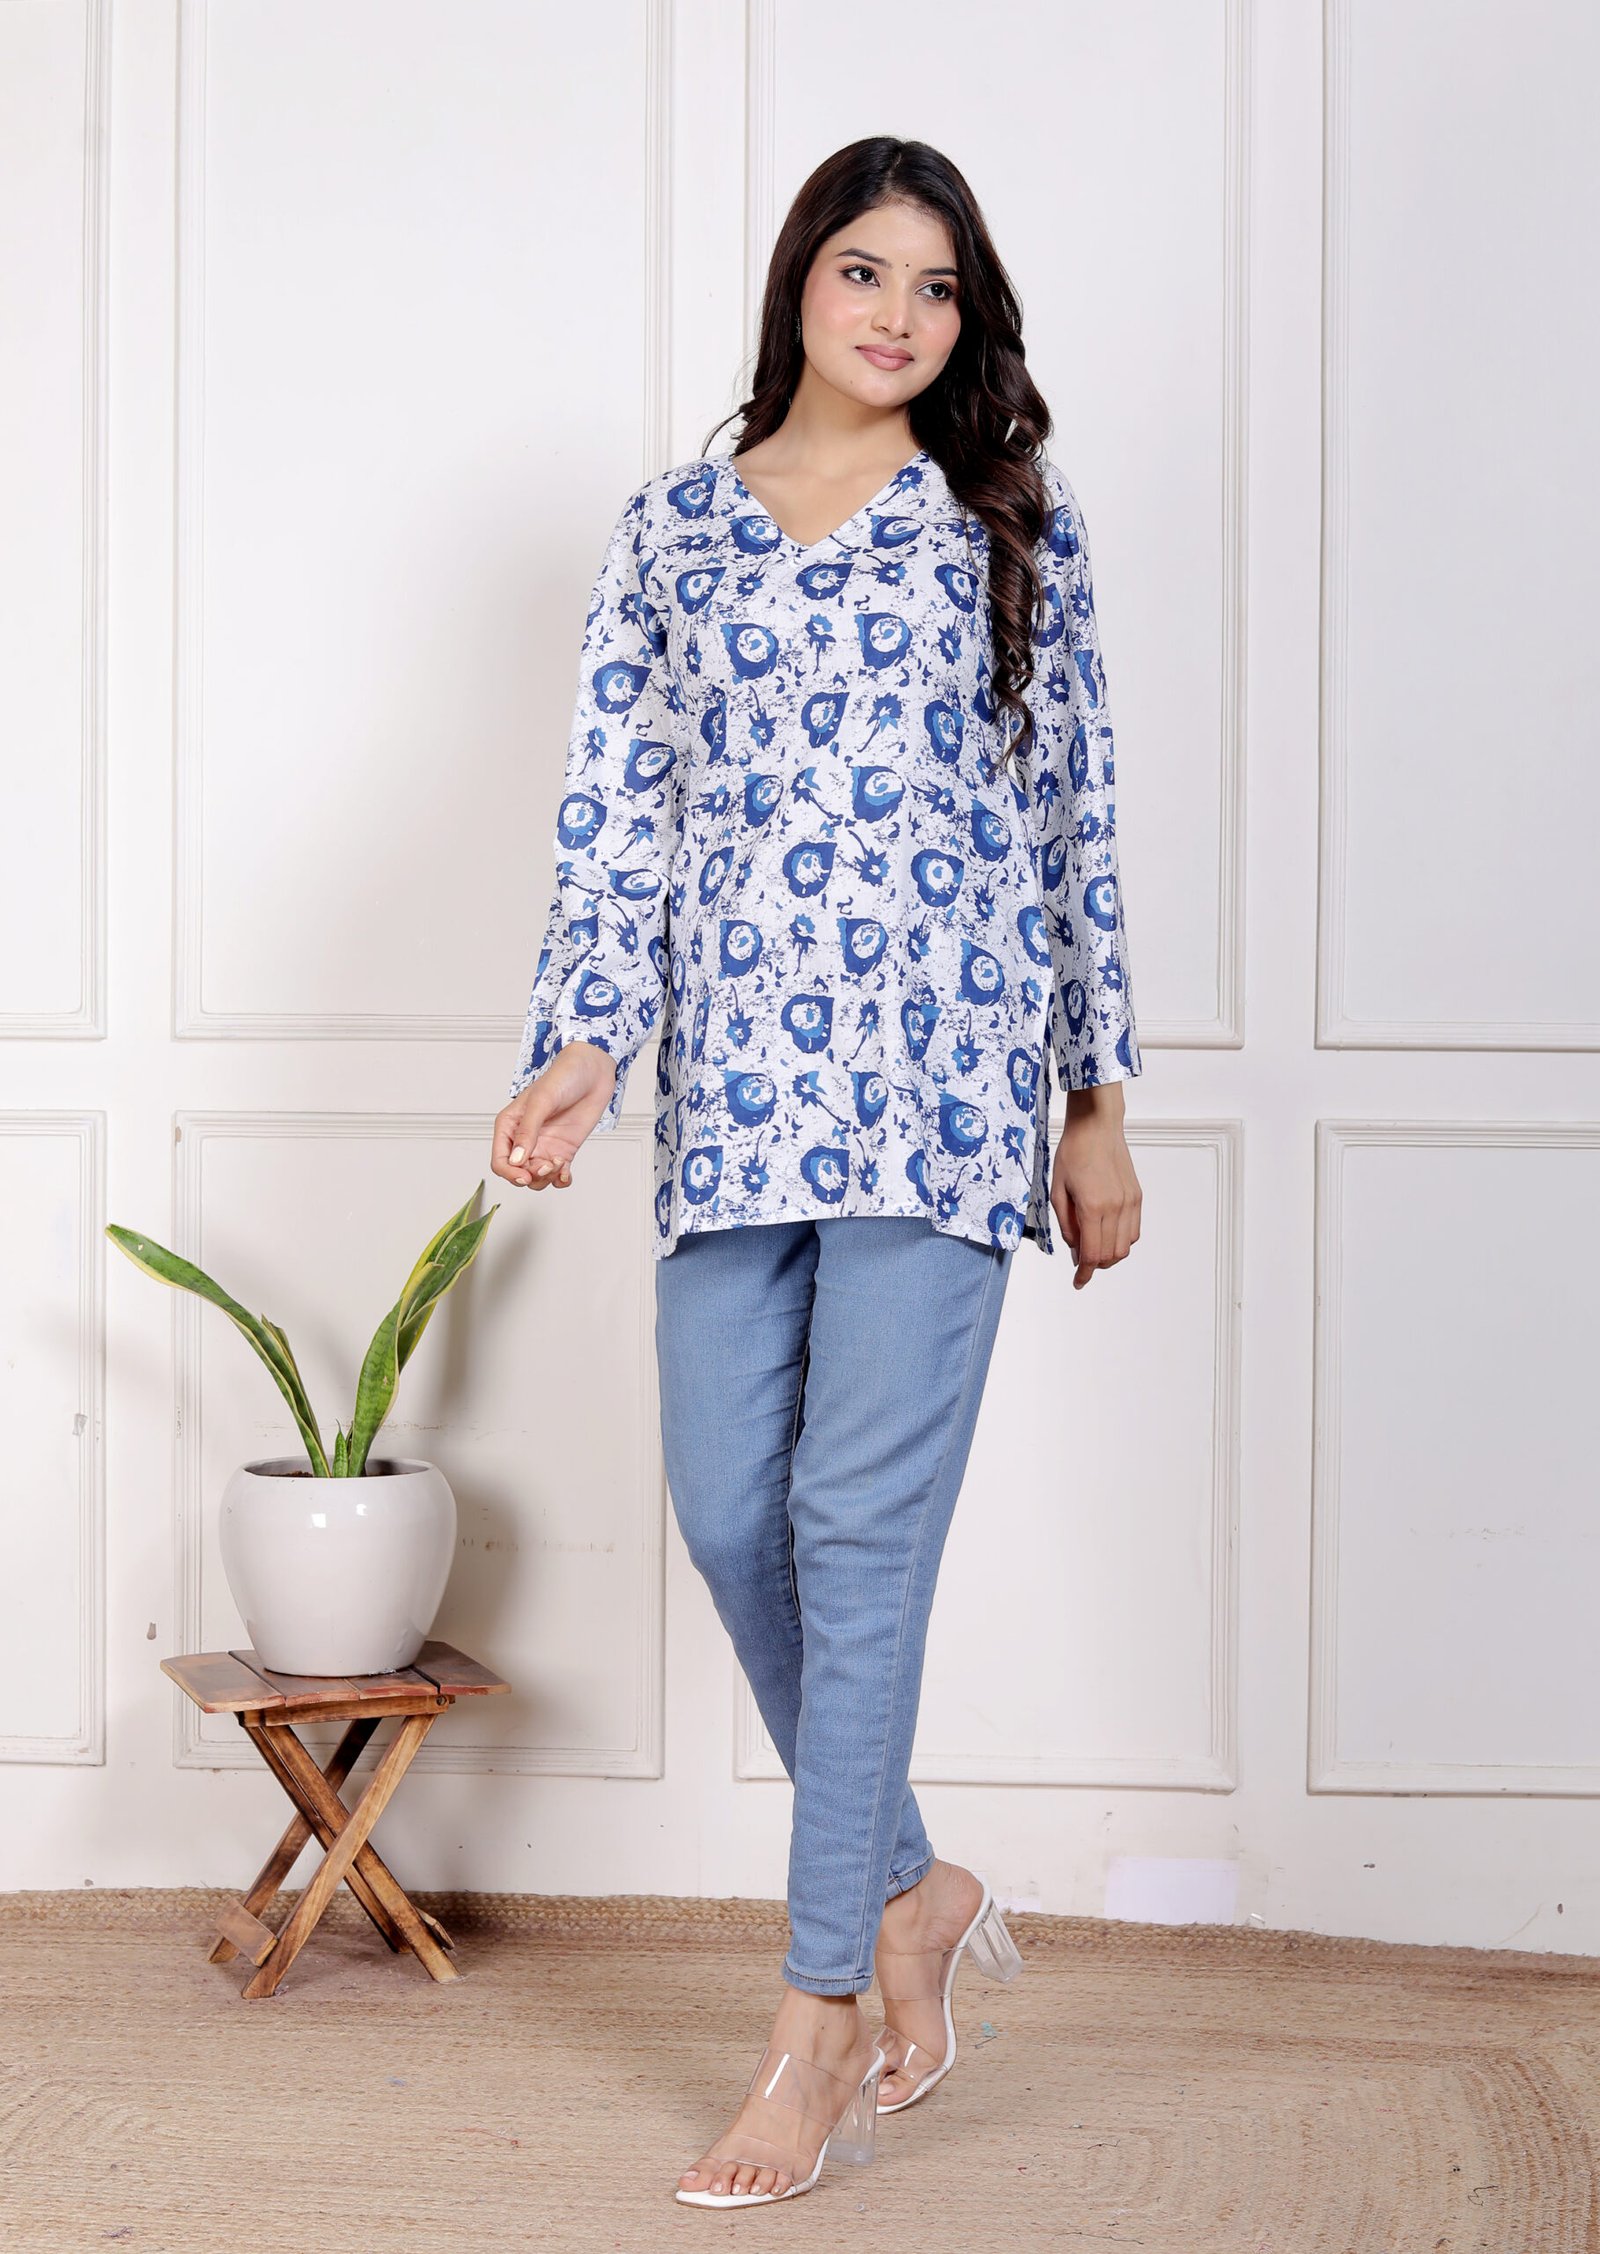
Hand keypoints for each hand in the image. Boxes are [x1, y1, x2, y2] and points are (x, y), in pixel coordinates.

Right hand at [491, 1042, 618, 1192]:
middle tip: (548, 1166)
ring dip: (546, 1179)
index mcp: (510, 1125)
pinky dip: (560, 1180)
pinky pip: (557, 1176)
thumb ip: (528, 1131)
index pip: (500, 1160)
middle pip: (517, 1173)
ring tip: (560, 1164)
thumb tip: (516, 1160)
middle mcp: (525, 1139)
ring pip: (537, 1178)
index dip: (509, 1173)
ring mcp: (545, 1146)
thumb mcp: (542, 1101)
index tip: (525, 1175)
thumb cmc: (564, 1077)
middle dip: (531, 1176)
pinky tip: (566, 1173)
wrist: (594, 1072)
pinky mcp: (564, 1150)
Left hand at [1050, 1082, 1141, 1289]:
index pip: (1092, 1254)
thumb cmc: (1073, 1153)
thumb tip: (1075, 1250)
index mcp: (1092, 1207)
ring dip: (1110, 1254)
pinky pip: (1134, 1231)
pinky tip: (1106, 1232)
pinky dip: (1121, 1240)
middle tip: (1080, 1260)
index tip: (1078, 1281)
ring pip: (1126, 1246)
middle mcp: (1116, 1207)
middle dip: (1095, 1265)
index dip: (1084, 1273)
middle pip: (1110, 1255)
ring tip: (1093, 1246)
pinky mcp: (1137, 1196)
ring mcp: (1130, 1202)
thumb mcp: (1057, 1191)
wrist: (1096, 1127)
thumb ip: (1066, 1224)